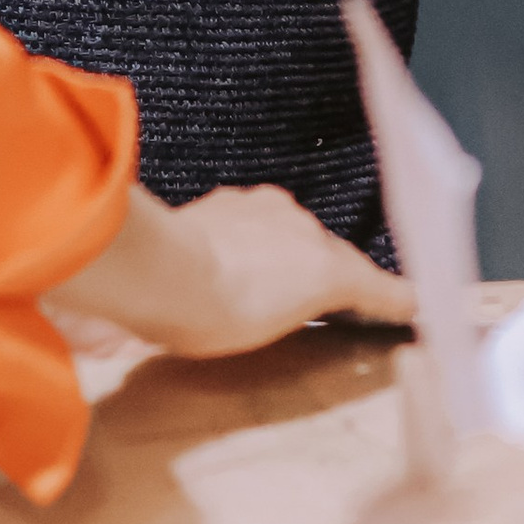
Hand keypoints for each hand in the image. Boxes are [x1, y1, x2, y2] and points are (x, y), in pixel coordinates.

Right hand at [50, 183, 413, 358]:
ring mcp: (304, 239)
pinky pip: (379, 291)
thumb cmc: (146, 276)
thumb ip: (151, 266)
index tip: (264, 269)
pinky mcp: (333, 274)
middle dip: (301, 270)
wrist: (170, 272)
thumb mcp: (150, 265)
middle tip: (299, 304)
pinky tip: (420, 316)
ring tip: (367, 312)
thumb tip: (103, 289)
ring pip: (334, 264)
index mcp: (229, 207)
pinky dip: (398, 302)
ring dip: (344, 289)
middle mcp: (272, 210)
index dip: (267, 253)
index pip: (262, 228)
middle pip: (301, 243)